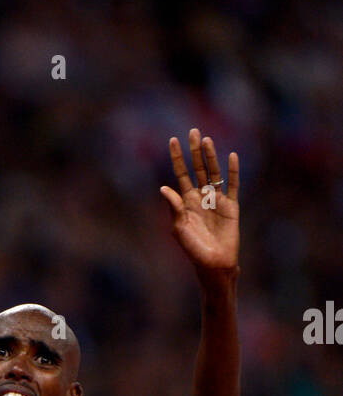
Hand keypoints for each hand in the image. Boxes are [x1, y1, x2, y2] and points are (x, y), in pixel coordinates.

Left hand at [160, 129, 238, 280]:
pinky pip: (232, 185)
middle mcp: (201, 197)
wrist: (214, 264)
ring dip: (211, 157)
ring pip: (214, 173)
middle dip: (195, 151)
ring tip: (207, 140)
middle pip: (198, 168)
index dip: (178, 158)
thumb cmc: (194, 250)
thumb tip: (164, 187)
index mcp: (186, 202)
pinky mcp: (232, 206)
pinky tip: (232, 157)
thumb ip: (174, 208)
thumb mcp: (180, 229)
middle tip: (194, 131)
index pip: (181, 174)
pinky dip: (232, 171)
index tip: (173, 140)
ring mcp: (217, 200)